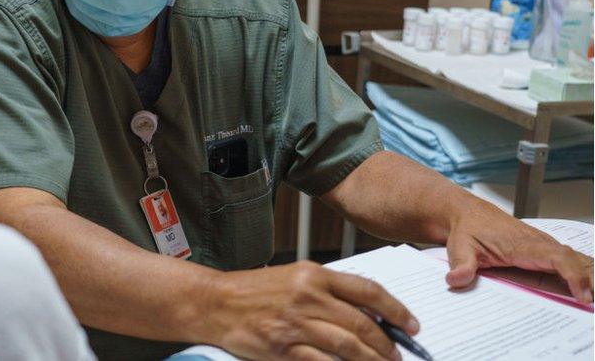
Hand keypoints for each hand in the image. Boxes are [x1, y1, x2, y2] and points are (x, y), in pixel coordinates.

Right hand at [205, 261, 418, 359]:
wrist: (216, 302)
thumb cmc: (253, 290)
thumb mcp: (294, 276)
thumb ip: (328, 290)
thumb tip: (366, 312)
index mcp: (314, 274)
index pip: (368, 291)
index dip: (397, 310)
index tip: (411, 325)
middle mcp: (308, 296)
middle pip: (363, 324)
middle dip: (387, 344)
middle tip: (397, 355)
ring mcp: (297, 324)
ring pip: (349, 347)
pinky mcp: (285, 348)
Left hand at [445, 200, 593, 302]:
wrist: (466, 213)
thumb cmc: (467, 228)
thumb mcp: (459, 247)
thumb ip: (461, 264)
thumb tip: (456, 280)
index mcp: (523, 243)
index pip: (557, 258)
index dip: (573, 276)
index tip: (582, 295)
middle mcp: (537, 242)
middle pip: (571, 260)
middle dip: (585, 280)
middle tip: (589, 303)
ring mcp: (540, 245)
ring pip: (570, 259)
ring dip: (582, 276)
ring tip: (588, 298)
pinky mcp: (539, 249)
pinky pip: (562, 261)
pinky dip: (573, 273)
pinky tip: (579, 289)